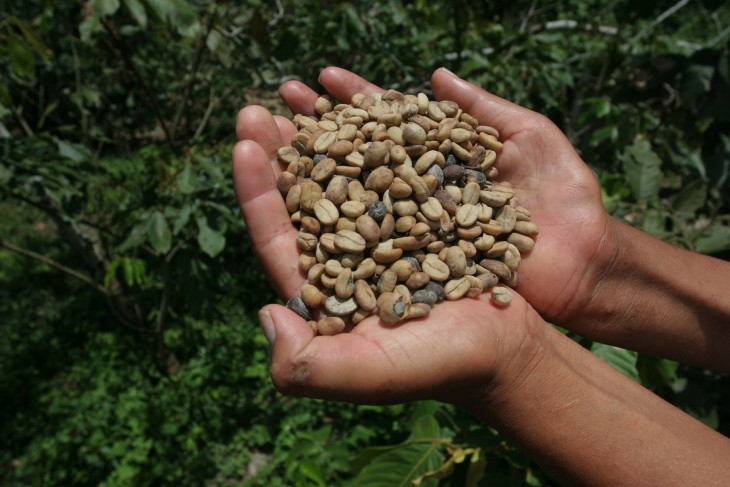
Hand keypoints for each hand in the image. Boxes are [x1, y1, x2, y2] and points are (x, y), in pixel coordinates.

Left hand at [231, 67, 608, 402]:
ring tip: (302, 99)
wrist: (505, 349)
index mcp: (320, 293)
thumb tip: (266, 315)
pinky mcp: (415, 219)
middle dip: (278, 155)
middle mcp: (343, 260)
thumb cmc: (439, 366)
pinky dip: (374, 144)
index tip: (243, 144)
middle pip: (300, 201)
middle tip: (260, 108)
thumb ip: (310, 366)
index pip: (276, 237)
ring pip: (341, 179)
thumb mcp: (370, 374)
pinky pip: (389, 174)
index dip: (256, 191)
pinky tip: (363, 113)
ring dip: (319, 141)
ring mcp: (379, 236)